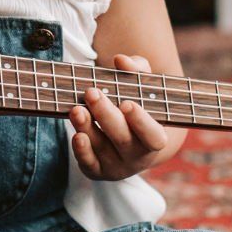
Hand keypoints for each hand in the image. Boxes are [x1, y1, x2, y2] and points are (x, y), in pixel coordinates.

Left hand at [69, 54, 176, 180]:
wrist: (134, 141)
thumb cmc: (140, 107)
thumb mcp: (144, 86)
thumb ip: (137, 70)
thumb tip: (121, 59)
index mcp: (156, 138)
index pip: (152, 135)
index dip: (141, 121)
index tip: (127, 103)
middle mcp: (138, 156)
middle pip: (123, 139)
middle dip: (106, 115)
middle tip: (92, 93)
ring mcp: (118, 167)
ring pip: (102, 149)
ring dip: (88, 128)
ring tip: (76, 109)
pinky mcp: (98, 171)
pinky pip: (89, 165)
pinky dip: (82, 152)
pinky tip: (76, 135)